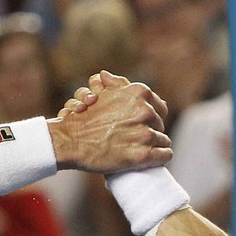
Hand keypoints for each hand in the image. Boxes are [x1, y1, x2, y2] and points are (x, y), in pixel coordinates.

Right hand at [50, 70, 171, 173]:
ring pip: (163, 140)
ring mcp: (145, 134)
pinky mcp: (143, 155)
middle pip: (160, 124)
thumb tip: (112, 75)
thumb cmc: (84, 119)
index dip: (151, 117)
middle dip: (150, 131)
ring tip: (138, 149)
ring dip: (153, 146)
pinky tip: (147, 159)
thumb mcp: (102, 93)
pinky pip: (165, 155)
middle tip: (135, 138)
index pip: (160, 107)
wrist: (70, 141)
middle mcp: (145, 111)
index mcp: (139, 94)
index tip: (141, 124)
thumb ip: (117, 84)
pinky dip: (159, 158)